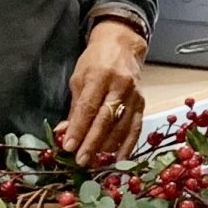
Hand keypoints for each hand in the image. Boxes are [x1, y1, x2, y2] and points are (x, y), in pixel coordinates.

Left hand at [59, 19, 148, 165]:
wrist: (123, 45)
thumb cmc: (96, 60)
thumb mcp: (80, 77)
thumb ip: (75, 106)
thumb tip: (65, 132)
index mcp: (100, 76)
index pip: (88, 107)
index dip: (78, 128)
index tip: (68, 146)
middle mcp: (120, 86)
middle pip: (106, 119)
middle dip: (92, 142)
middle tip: (81, 160)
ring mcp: (134, 95)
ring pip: (122, 126)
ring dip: (108, 147)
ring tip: (95, 162)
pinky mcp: (142, 103)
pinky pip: (136, 127)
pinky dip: (128, 145)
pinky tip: (119, 158)